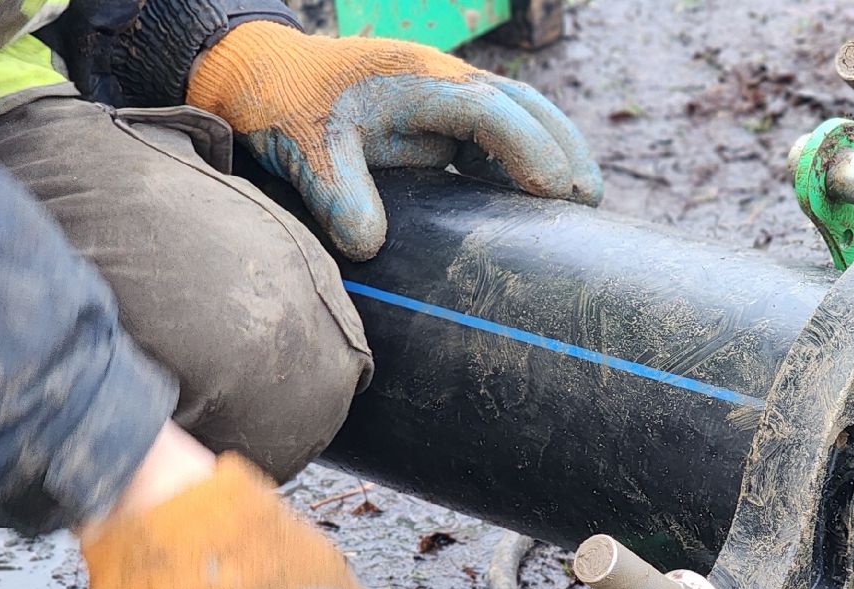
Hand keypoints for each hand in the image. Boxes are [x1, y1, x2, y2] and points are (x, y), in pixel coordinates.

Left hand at [187, 22, 602, 259]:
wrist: (263, 77)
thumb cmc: (284, 108)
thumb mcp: (304, 153)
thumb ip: (338, 196)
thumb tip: (368, 245)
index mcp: (416, 79)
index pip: (490, 109)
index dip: (528, 148)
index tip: (554, 193)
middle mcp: (442, 80)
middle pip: (524, 104)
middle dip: (563, 148)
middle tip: (590, 202)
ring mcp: (446, 95)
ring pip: (520, 114)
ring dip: (556, 151)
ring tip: (584, 202)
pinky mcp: (442, 116)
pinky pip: (499, 133)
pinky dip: (527, 160)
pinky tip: (540, 199)